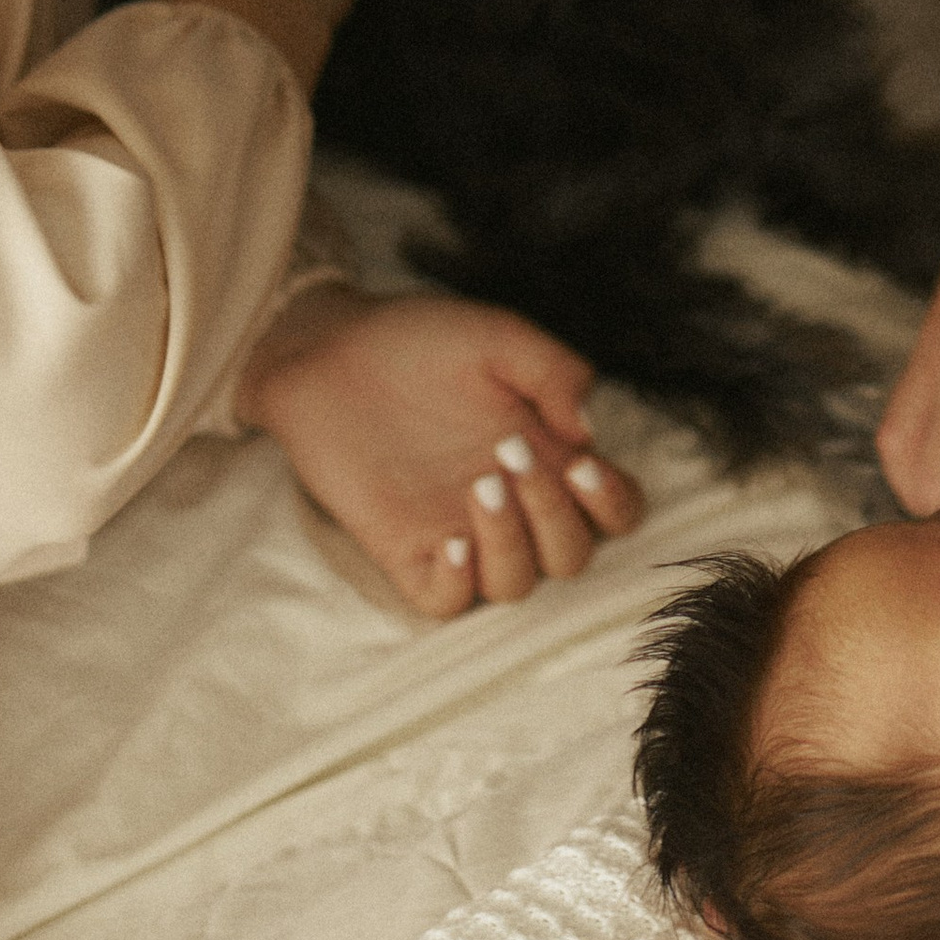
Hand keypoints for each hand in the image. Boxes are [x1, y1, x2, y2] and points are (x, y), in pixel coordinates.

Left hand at [239, 285, 641, 619]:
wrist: (325, 350)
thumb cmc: (415, 340)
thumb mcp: (497, 336)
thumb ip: (554, 370)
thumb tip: (585, 434)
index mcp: (545, 456)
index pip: (614, 511)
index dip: (613, 503)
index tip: (581, 465)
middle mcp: (511, 504)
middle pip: (572, 556)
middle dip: (556, 516)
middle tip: (510, 454)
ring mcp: (458, 530)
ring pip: (517, 586)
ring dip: (512, 544)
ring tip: (479, 484)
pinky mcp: (405, 551)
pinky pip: (447, 602)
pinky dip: (460, 584)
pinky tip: (450, 540)